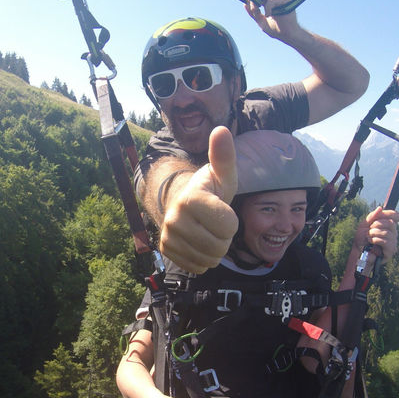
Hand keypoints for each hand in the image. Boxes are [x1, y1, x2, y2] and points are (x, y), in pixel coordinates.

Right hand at [160, 127, 238, 272]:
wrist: (183, 202)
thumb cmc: (210, 189)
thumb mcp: (222, 174)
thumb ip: (224, 156)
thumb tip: (221, 130)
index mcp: (191, 198)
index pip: (229, 226)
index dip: (232, 221)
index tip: (223, 210)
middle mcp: (174, 218)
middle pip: (219, 246)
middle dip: (224, 238)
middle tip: (216, 224)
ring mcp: (168, 236)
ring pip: (209, 259)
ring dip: (215, 250)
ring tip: (208, 232)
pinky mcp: (166, 250)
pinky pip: (198, 267)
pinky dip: (203, 259)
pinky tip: (199, 243)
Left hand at [244, 0, 302, 41]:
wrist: (289, 35)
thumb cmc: (277, 30)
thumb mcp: (261, 22)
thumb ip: (254, 14)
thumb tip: (245, 4)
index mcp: (267, 3)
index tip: (247, 4)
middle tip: (253, 8)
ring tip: (257, 11)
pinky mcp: (285, 0)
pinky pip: (271, 0)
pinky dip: (267, 8)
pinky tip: (268, 15)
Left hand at [354, 207, 398, 261]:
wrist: (357, 251)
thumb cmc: (362, 238)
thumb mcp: (365, 224)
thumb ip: (372, 216)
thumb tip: (380, 208)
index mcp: (388, 225)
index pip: (396, 216)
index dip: (390, 213)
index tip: (380, 215)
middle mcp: (393, 233)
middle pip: (391, 223)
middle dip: (378, 224)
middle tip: (370, 228)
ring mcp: (393, 242)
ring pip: (388, 233)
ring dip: (375, 233)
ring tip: (368, 236)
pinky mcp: (390, 251)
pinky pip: (386, 242)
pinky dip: (376, 240)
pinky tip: (371, 242)